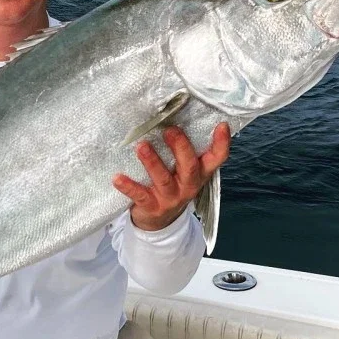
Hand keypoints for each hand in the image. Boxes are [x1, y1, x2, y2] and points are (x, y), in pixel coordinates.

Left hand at [113, 123, 230, 230]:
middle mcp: (188, 186)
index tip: (221, 125)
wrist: (159, 222)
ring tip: (141, 146)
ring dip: (152, 162)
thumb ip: (184, 151)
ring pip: (163, 179)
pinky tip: (117, 178)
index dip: (221, 143)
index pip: (217, 159)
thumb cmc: (172, 186)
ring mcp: (170, 198)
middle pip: (189, 167)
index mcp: (200, 174)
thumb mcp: (184, 172)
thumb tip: (174, 116)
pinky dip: (128, 186)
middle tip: (170, 129)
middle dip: (180, 147)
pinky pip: (140, 195)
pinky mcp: (151, 207)